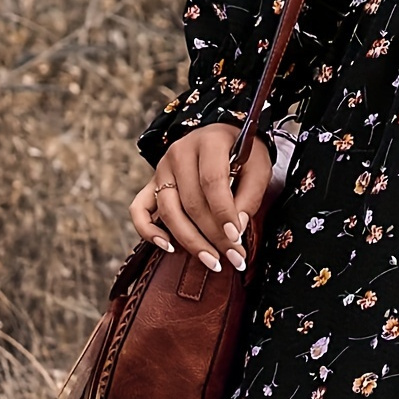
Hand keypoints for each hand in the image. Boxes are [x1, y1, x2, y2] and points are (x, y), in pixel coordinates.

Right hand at [129, 123, 271, 272]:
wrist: (224, 138)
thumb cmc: (245, 155)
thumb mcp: (259, 167)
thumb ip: (250, 196)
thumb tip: (235, 230)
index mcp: (208, 142)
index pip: (212, 181)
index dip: (224, 212)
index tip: (237, 238)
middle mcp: (179, 153)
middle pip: (191, 202)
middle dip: (214, 235)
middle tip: (235, 258)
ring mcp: (161, 168)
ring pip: (169, 210)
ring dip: (190, 240)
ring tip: (212, 261)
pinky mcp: (151, 184)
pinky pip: (139, 210)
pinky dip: (148, 231)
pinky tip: (169, 247)